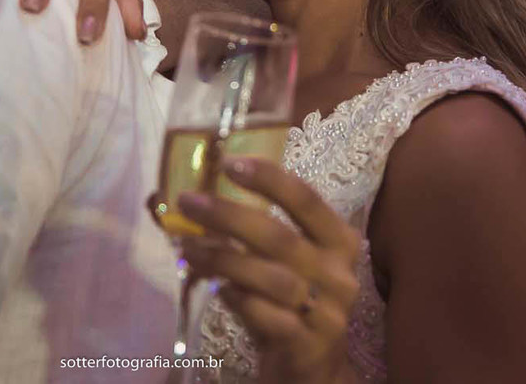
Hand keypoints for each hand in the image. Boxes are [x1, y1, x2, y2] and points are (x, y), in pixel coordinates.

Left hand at [177, 157, 360, 383]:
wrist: (315, 368)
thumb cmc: (292, 301)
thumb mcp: (283, 262)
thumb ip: (249, 231)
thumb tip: (186, 199)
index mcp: (338, 241)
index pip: (307, 199)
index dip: (270, 179)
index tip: (230, 163)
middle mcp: (339, 273)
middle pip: (280, 237)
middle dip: (229, 216)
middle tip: (189, 202)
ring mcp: (327, 312)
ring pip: (271, 278)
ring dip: (224, 259)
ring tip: (188, 248)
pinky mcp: (308, 345)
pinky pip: (266, 316)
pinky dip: (237, 298)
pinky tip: (216, 289)